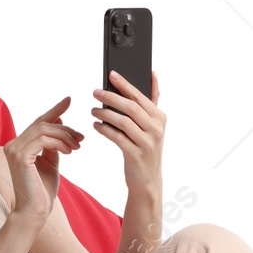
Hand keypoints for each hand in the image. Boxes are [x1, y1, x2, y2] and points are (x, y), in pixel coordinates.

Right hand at [4, 96, 83, 221]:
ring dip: (64, 136)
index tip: (69, 100)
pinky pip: (43, 140)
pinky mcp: (20, 156)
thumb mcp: (51, 162)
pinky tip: (69, 150)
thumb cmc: (43, 191)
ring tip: (77, 146)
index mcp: (20, 145)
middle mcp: (13, 144)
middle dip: (65, 128)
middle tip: (81, 138)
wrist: (35, 213)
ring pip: (43, 129)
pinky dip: (59, 142)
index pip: (38, 122)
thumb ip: (53, 144)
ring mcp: (14, 149)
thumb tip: (60, 122)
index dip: (54, 110)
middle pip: (42, 124)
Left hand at [92, 70, 164, 192]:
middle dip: (111, 97)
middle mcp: (156, 129)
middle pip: (131, 107)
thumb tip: (152, 74)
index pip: (140, 96)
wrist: (147, 179)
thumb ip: (152, 100)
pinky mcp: (136, 155)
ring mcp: (147, 142)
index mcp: (160, 117)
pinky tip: (96, 125)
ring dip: (105, 114)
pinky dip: (105, 130)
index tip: (111, 74)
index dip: (125, 84)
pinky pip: (117, 138)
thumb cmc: (146, 146)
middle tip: (95, 92)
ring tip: (93, 110)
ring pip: (123, 122)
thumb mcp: (153, 124)